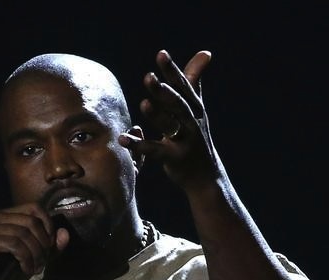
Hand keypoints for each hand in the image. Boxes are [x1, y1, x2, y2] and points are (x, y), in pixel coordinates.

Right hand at [0, 203, 69, 278]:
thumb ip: (50, 246)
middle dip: (42, 243)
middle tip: (42, 262)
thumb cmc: (4, 271)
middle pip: (31, 221)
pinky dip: (25, 258)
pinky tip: (25, 269)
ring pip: (24, 233)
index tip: (50, 245)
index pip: (34, 207)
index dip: (47, 224)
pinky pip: (15, 244)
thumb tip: (65, 233)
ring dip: (35, 254)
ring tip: (35, 268)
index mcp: (5, 215)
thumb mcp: (33, 256)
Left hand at [120, 49, 223, 191]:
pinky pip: (155, 151)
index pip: (183, 86)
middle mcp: (193, 123)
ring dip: (157, 115)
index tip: (161, 54)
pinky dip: (139, 145)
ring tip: (143, 103)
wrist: (206, 176)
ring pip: (171, 126)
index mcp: (195, 108)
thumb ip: (194, 82)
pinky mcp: (175, 159)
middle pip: (178, 104)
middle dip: (164, 91)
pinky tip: (122, 139)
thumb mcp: (197, 109)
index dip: (172, 70)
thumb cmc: (196, 138)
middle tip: (149, 78)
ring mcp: (186, 142)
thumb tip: (205, 53)